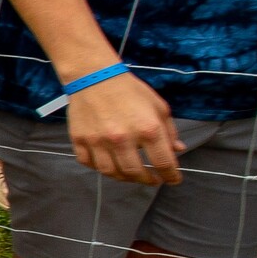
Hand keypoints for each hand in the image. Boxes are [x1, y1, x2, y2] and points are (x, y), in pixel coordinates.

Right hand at [68, 74, 183, 185]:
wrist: (94, 77)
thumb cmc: (130, 90)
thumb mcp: (158, 107)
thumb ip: (169, 131)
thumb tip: (177, 150)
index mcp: (148, 129)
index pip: (163, 163)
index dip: (171, 176)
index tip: (173, 180)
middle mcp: (122, 139)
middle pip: (136, 173)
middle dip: (148, 180)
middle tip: (152, 179)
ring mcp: (98, 141)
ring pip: (111, 172)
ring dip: (124, 178)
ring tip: (131, 175)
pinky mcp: (79, 140)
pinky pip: (89, 163)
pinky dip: (99, 167)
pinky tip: (108, 164)